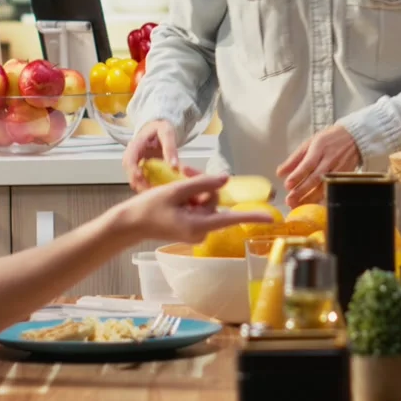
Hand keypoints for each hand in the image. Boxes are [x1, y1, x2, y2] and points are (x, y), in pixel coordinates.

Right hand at [113, 174, 273, 245]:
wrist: (131, 223)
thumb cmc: (150, 208)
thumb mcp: (176, 191)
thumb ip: (202, 184)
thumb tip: (226, 179)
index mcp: (199, 225)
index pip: (231, 219)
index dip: (251, 216)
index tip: (270, 218)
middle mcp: (201, 230)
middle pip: (214, 200)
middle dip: (201, 185)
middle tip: (184, 171)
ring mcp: (196, 229)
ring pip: (206, 201)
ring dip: (194, 189)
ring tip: (176, 182)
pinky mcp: (191, 226)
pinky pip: (199, 206)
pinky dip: (190, 196)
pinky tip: (176, 193)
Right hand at [123, 120, 178, 190]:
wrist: (159, 127)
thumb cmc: (162, 128)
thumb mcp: (167, 133)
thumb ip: (170, 148)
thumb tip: (174, 166)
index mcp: (135, 145)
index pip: (128, 160)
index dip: (133, 171)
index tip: (141, 179)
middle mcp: (132, 156)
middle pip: (130, 173)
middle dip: (139, 184)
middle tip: (153, 192)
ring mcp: (135, 163)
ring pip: (135, 179)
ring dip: (143, 187)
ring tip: (157, 193)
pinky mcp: (141, 169)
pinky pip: (141, 180)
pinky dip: (148, 186)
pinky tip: (159, 190)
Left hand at [276, 125, 359, 208]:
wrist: (354, 138)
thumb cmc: (328, 140)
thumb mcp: (310, 143)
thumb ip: (294, 159)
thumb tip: (280, 173)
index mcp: (320, 148)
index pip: (308, 163)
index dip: (298, 175)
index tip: (287, 184)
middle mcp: (330, 160)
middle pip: (316, 178)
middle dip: (302, 191)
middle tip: (290, 200)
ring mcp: (339, 170)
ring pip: (324, 187)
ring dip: (310, 198)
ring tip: (297, 205)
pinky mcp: (344, 177)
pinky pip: (332, 190)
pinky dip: (321, 198)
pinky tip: (311, 205)